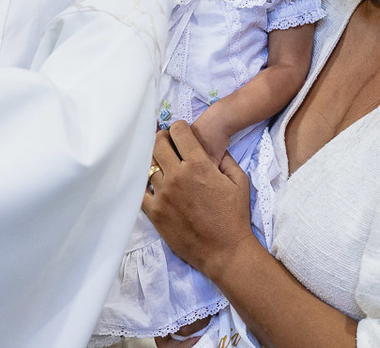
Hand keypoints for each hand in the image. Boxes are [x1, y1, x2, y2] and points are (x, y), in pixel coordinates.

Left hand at [143, 120, 254, 278]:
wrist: (225, 252)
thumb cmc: (235, 217)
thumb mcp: (239, 182)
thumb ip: (226, 160)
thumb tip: (215, 148)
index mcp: (198, 165)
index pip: (178, 131)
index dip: (179, 128)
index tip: (180, 132)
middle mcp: (177, 175)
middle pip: (157, 143)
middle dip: (161, 138)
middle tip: (165, 143)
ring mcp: (163, 194)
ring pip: (147, 164)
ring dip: (153, 160)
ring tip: (159, 164)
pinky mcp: (154, 212)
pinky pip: (140, 189)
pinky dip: (143, 183)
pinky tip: (151, 183)